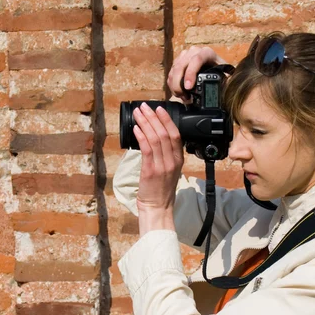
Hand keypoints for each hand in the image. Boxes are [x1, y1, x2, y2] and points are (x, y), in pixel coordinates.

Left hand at [133, 102, 183, 234]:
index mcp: (178, 160)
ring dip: (145, 123)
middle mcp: (172, 161)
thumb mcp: (169, 170)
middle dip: (153, 117)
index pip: (175, 135)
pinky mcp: (151, 171)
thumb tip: (154, 138)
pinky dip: (141, 137)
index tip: (158, 108)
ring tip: (138, 114)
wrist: (158, 208)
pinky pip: (147, 150)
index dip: (167, 120)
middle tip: (144, 107)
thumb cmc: (160, 190)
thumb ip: (166, 155)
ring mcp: (162, 166)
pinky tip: (136, 129)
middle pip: (165, 133)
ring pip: (155, 138)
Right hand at [167, 46, 226, 101]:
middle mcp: (194, 51)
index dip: (190, 74)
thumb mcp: (226, 75)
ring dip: (175, 86)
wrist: (213, 68)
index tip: (188, 87)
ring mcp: (184, 56)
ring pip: (174, 70)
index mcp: (207, 53)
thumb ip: (227, 80)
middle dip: (178, 84)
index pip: (196, 60)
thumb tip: (227, 87)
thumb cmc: (220, 72)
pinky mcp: (177, 62)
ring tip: (182, 96)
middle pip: (180, 66)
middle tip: (183, 97)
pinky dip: (172, 85)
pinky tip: (178, 92)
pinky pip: (171, 73)